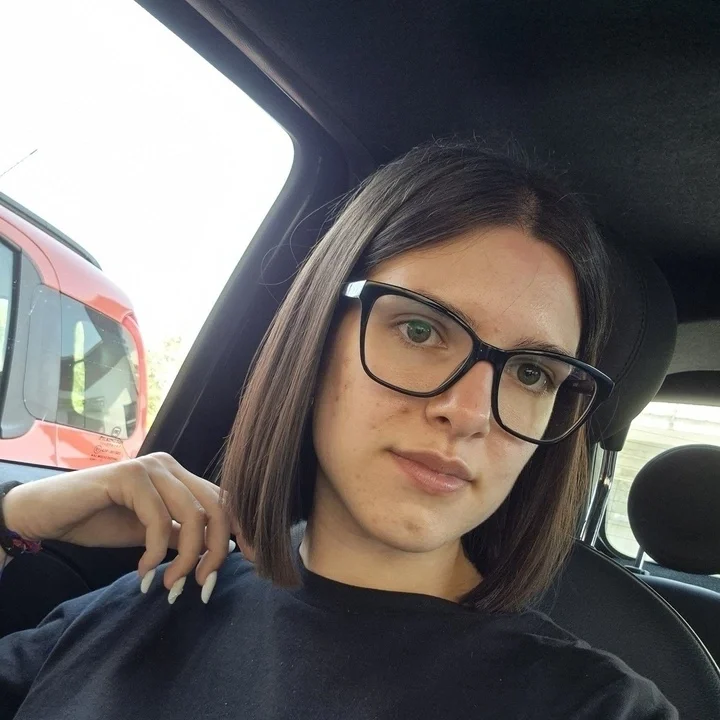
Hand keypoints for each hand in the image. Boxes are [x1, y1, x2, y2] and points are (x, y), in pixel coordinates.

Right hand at [3, 453, 253, 602]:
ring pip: (192, 515)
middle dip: (217, 551)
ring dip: (187, 558)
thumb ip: (181, 536)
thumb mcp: (150, 534)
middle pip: (217, 507)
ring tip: (171, 586)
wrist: (48, 514)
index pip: (223, 500)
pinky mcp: (129, 477)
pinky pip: (158, 520)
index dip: (243, 529)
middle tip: (203, 586)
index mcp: (180, 477)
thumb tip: (219, 552)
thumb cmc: (99, 521)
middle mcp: (170, 467)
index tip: (252, 560)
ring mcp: (151, 468)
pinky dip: (156, 553)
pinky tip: (143, 573)